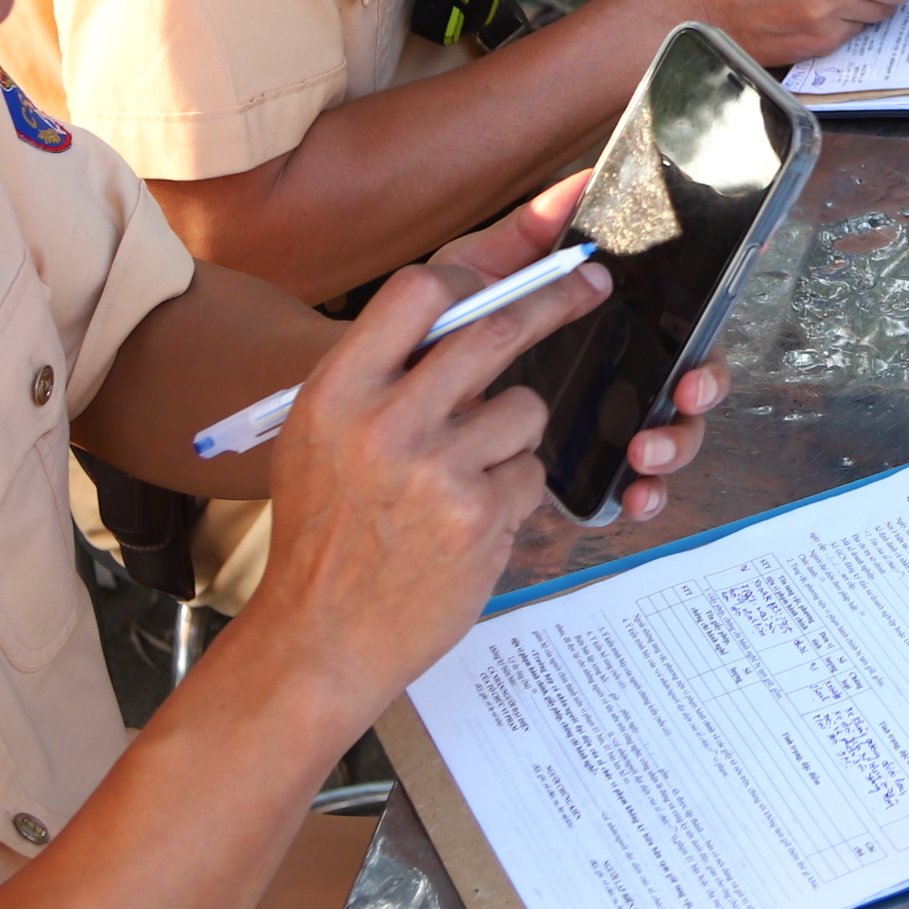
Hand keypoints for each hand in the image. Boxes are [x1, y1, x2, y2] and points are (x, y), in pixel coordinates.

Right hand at [240, 175, 615, 712]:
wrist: (318, 637)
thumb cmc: (325, 529)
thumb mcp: (321, 434)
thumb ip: (383, 371)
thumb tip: (469, 298)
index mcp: (337, 390)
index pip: (420, 291)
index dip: (477, 275)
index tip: (516, 272)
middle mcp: (384, 423)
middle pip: (494, 330)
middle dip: (553, 301)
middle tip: (591, 285)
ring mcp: (436, 472)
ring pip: (525, 410)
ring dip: (512, 435)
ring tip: (463, 478)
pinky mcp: (480, 518)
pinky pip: (530, 473)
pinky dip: (513, 492)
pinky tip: (468, 522)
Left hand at [421, 192, 727, 521]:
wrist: (390, 414)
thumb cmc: (439, 333)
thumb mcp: (475, 277)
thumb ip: (523, 236)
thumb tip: (576, 185)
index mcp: (614, 317)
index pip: (681, 319)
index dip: (706, 328)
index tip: (699, 352)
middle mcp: (624, 370)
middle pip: (693, 376)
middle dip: (703, 386)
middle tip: (686, 394)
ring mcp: (610, 423)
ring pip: (674, 434)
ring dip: (675, 443)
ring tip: (646, 452)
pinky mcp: (589, 471)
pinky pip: (636, 484)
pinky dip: (644, 491)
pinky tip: (633, 494)